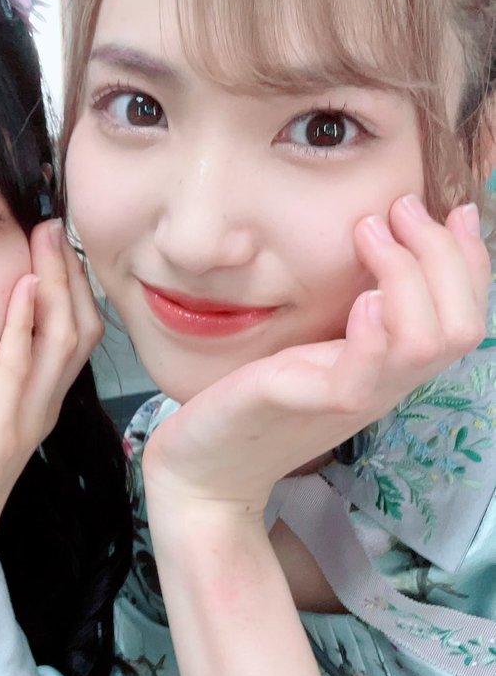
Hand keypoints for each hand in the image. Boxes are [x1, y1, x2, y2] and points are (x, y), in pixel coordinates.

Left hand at [0, 219, 101, 600]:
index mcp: (42, 401)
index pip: (76, 333)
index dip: (74, 285)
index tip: (59, 239)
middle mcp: (45, 406)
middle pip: (80, 329)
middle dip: (71, 273)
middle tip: (57, 224)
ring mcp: (27, 419)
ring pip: (61, 343)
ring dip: (56, 286)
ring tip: (47, 240)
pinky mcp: (0, 432)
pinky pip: (18, 371)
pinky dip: (24, 327)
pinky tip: (23, 289)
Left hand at [142, 197, 489, 521]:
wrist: (205, 466)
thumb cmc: (254, 400)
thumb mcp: (313, 346)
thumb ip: (351, 310)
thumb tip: (377, 244)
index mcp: (392, 367)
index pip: (463, 316)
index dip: (471, 260)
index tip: (453, 209)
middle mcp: (385, 384)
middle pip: (461, 325)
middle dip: (444, 255)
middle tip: (400, 209)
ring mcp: (353, 396)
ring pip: (426, 343)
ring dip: (408, 273)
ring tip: (369, 231)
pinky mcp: (308, 402)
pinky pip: (363, 372)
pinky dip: (374, 331)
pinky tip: (363, 298)